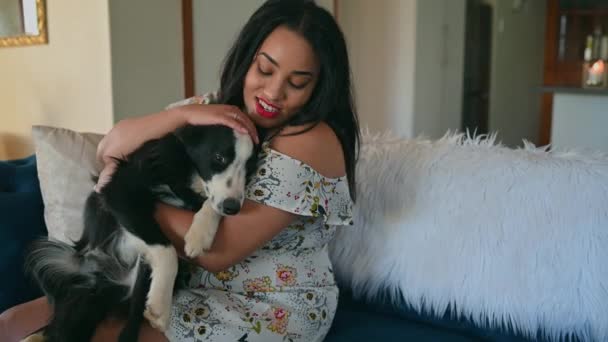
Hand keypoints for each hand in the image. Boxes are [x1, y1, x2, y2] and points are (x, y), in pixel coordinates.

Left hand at [95, 104, 258, 191]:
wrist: (99, 159)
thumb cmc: (107, 167)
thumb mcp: (108, 173)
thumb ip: (111, 177)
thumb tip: (108, 183)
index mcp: (145, 129)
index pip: (184, 116)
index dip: (212, 117)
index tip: (235, 126)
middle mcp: (156, 122)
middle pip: (197, 110)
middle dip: (227, 117)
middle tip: (250, 133)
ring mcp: (163, 125)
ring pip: (199, 114)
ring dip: (225, 120)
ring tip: (247, 135)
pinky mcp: (168, 131)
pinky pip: (196, 123)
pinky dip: (216, 125)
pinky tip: (231, 135)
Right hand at [180, 104, 258, 143]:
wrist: (190, 113)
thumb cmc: (202, 117)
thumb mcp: (218, 118)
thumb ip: (227, 121)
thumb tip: (235, 130)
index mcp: (230, 108)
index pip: (245, 117)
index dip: (252, 127)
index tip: (255, 136)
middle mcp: (230, 108)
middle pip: (246, 118)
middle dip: (253, 129)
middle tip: (257, 140)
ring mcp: (224, 112)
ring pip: (241, 120)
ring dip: (249, 129)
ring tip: (254, 139)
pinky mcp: (219, 116)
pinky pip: (232, 121)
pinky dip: (239, 126)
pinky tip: (244, 132)